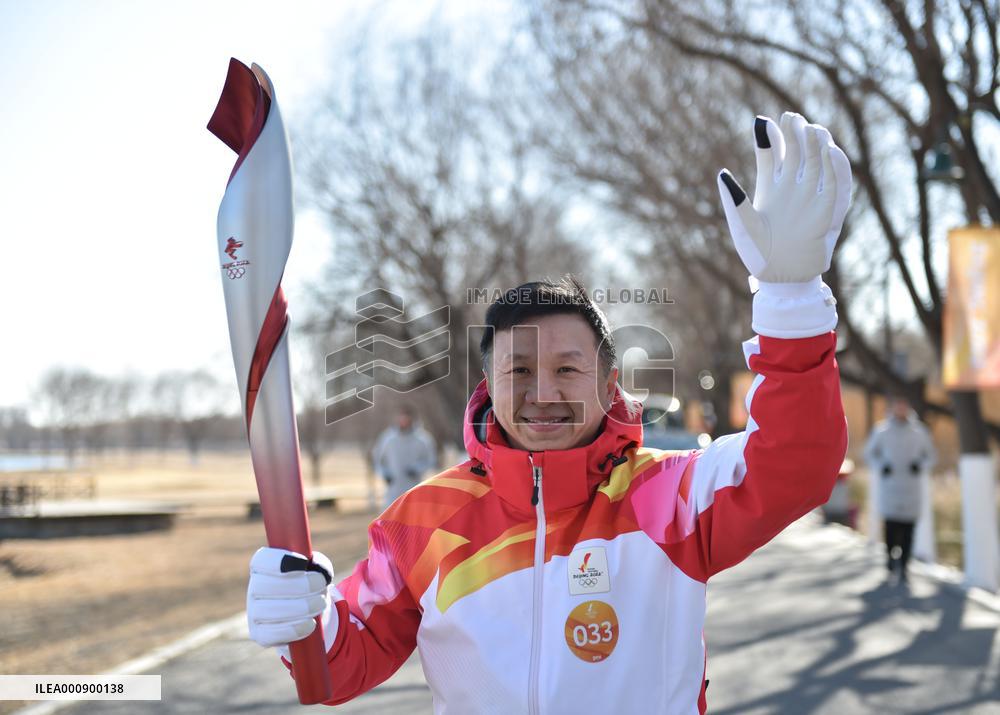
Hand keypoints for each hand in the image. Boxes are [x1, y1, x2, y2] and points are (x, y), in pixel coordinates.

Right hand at [247, 547, 335, 650]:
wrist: (308, 613)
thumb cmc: (309, 584)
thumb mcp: (316, 569)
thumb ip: (319, 565)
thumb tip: (320, 572)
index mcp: (263, 568)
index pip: (260, 561)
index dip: (278, 561)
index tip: (302, 562)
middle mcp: (254, 590)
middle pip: (264, 586)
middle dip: (297, 585)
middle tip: (320, 584)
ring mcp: (254, 614)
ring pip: (269, 611)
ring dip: (300, 607)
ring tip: (320, 603)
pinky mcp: (261, 635)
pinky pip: (272, 634)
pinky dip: (294, 629)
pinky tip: (310, 624)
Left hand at [717, 112, 851, 282]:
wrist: (780, 278)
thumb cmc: (757, 254)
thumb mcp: (742, 226)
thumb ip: (734, 200)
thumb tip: (722, 174)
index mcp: (770, 188)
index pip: (772, 155)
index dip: (770, 138)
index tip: (763, 122)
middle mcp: (793, 188)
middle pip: (798, 153)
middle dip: (796, 134)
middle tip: (792, 117)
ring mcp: (813, 197)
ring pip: (819, 163)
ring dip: (817, 145)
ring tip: (811, 128)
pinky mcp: (829, 211)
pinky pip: (838, 184)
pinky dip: (837, 167)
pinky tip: (831, 150)